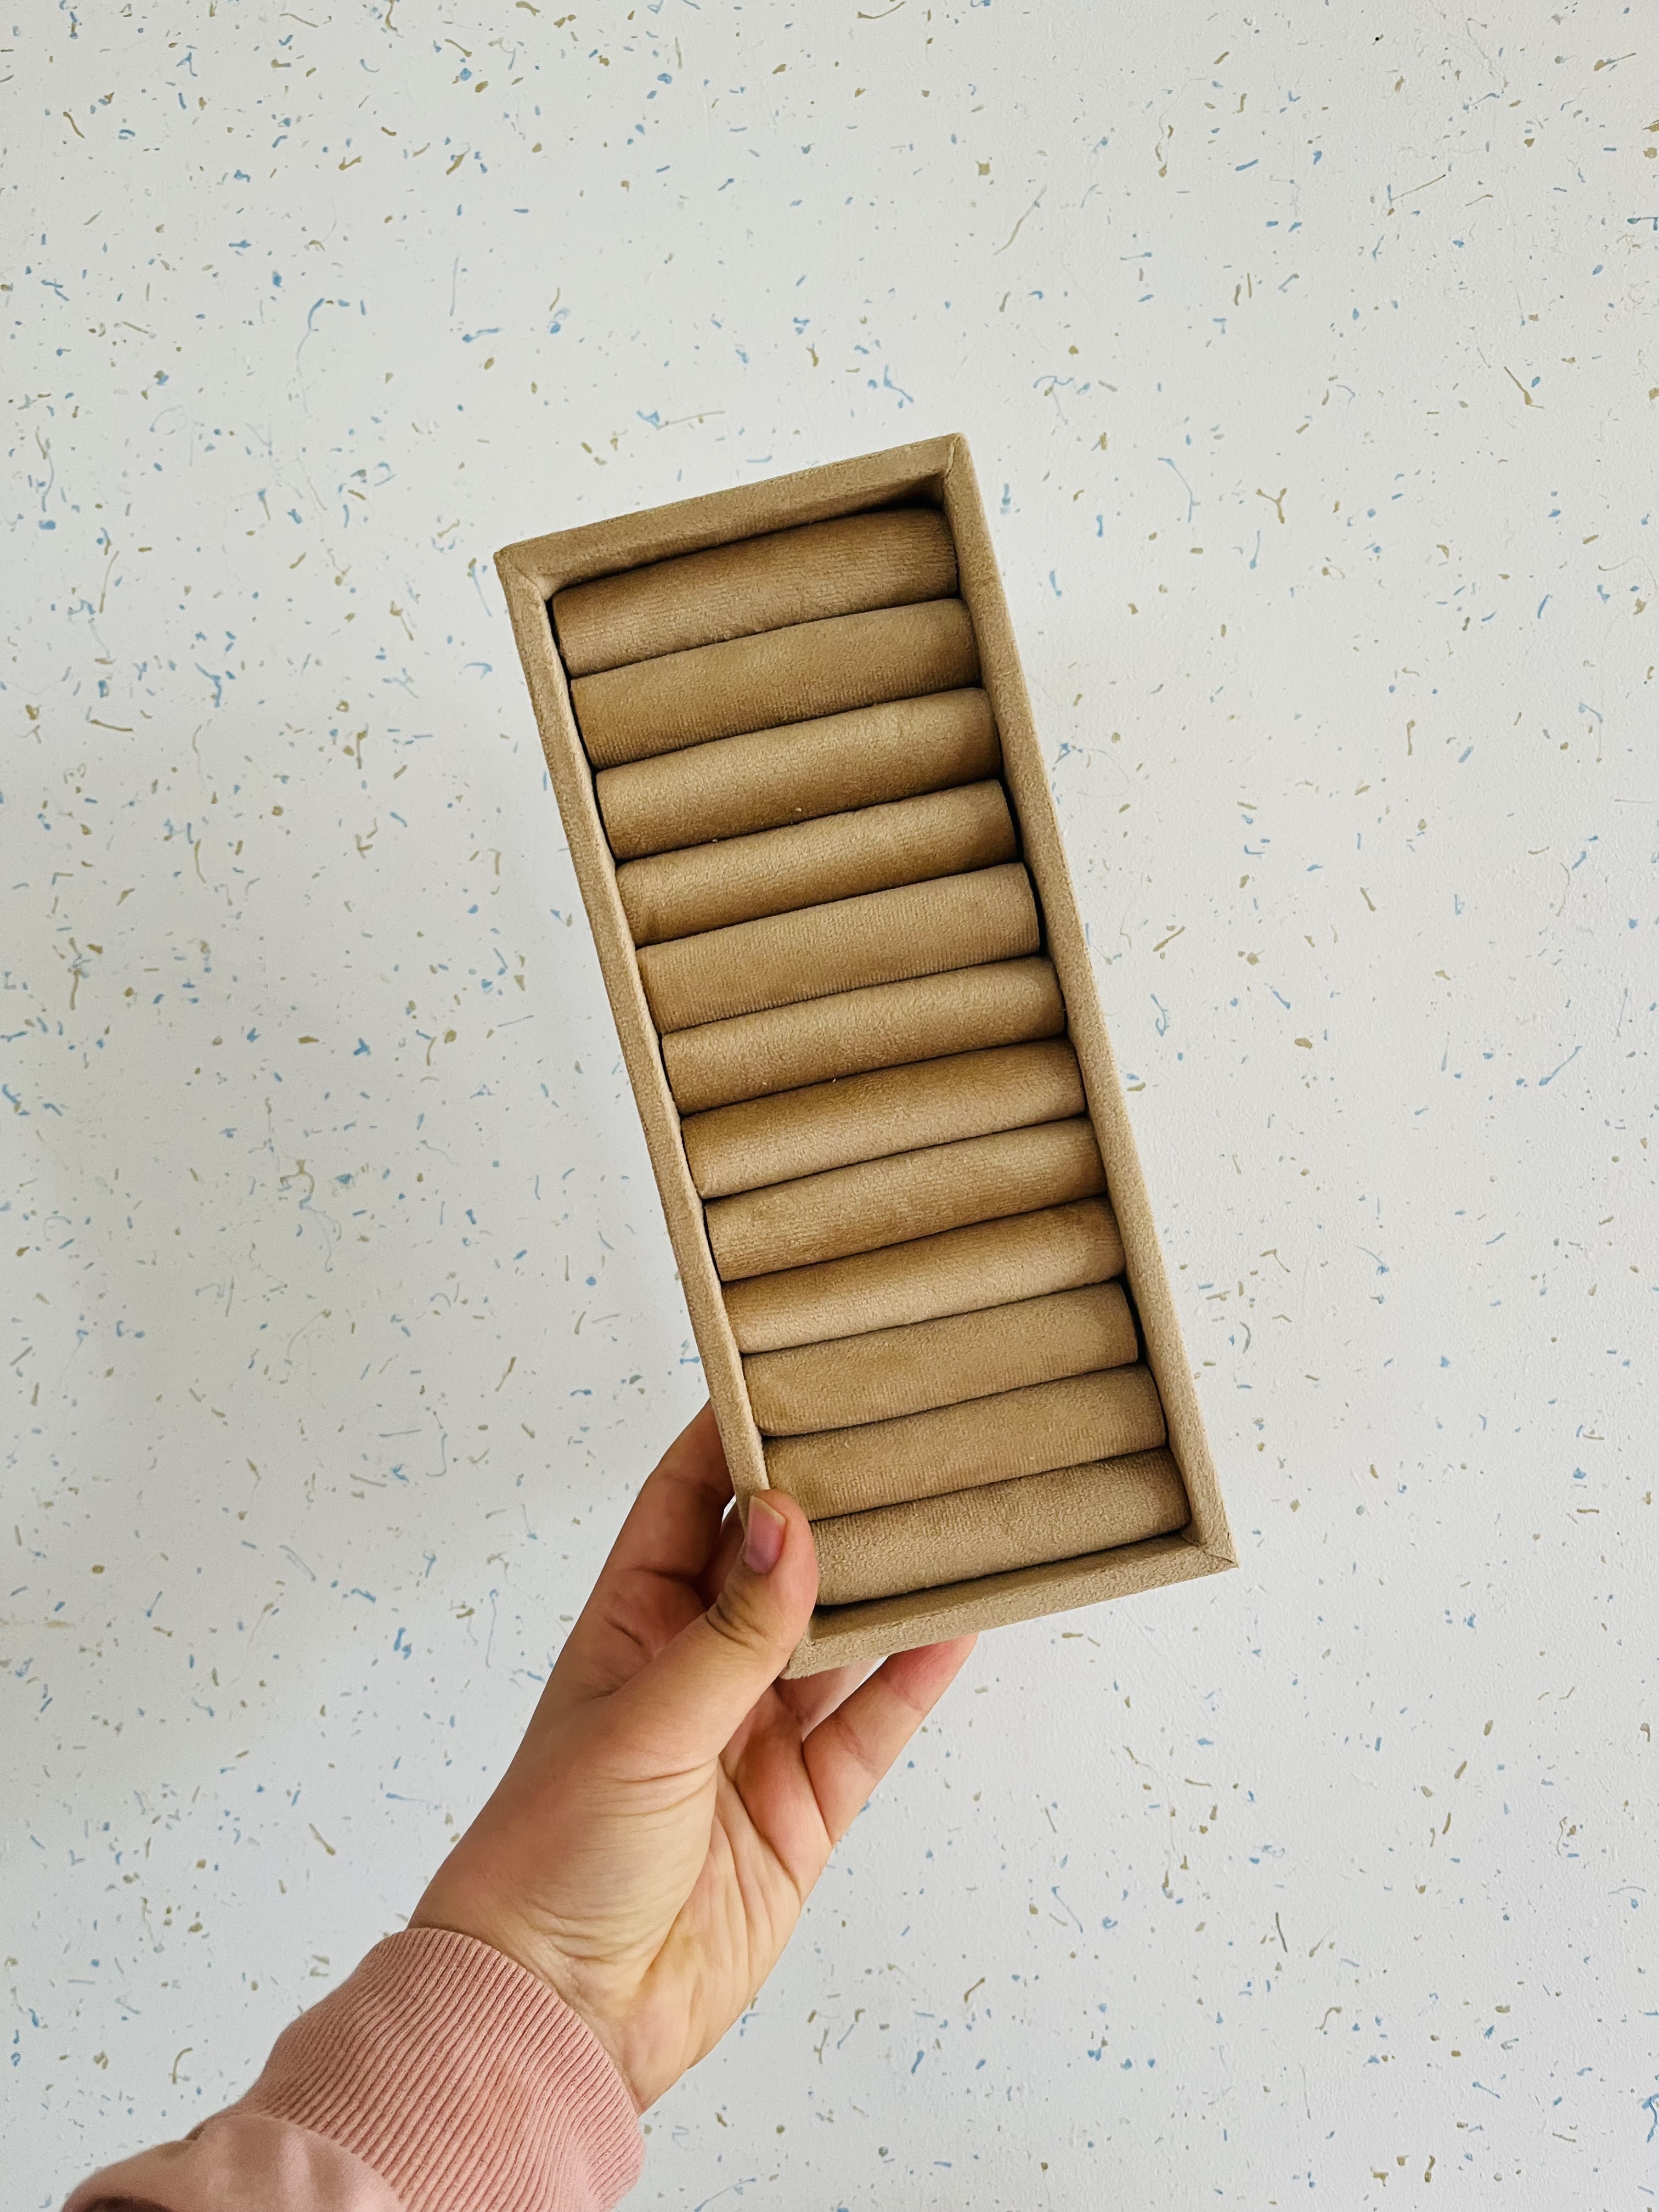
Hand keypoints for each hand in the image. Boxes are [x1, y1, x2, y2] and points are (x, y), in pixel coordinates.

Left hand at [410, 1403, 975, 2109]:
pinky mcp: (801, 1811)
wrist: (561, 2015)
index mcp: (631, 1624)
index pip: (687, 1501)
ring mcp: (753, 1739)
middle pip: (779, 1563)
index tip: (794, 1371)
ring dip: (889, 1586)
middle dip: (833, 1506)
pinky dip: (914, 1678)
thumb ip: (732, 1630)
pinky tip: (958, 1624)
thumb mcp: (641, 1724)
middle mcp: (696, 1670)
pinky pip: (869, 1728)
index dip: (735, 1437)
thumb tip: (789, 1521)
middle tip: (899, 1437)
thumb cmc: (551, 1855)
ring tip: (951, 1516)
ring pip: (838, 1641)